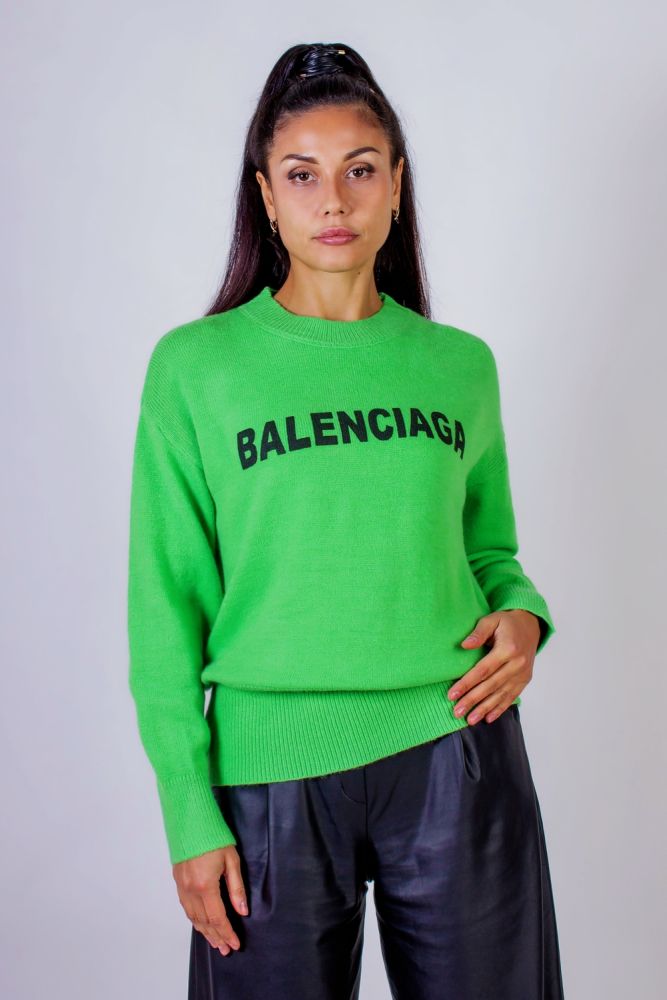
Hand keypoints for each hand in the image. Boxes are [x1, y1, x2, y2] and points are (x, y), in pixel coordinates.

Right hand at [173, 845, 248, 955]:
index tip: (235, 944)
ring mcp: (182, 886)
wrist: (192, 821)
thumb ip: (236, 888)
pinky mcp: (178, 881)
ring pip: (193, 917)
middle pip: (204, 921)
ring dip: (204, 932)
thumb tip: (242, 911)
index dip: (227, 933)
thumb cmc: (214, 837)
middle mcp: (191, 889)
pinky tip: (200, 924)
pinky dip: (194, 920)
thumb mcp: (232, 860)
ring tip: (215, 943)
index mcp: (206, 885)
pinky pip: (186, 907)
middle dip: (216, 937)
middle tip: (226, 949)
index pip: (218, 917)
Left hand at [448, 610, 541, 725]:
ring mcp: (523, 673)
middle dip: (472, 700)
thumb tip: (464, 645)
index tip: (452, 695)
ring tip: (470, 720)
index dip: (466, 683)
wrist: (531, 625)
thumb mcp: (492, 620)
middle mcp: (517, 663)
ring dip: (485, 709)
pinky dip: (500, 708)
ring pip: (501, 694)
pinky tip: (488, 718)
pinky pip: (512, 696)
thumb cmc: (507, 622)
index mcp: (508, 649)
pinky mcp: (525, 679)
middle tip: (457, 712)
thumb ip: (478, 632)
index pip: (483, 670)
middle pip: (490, 686)